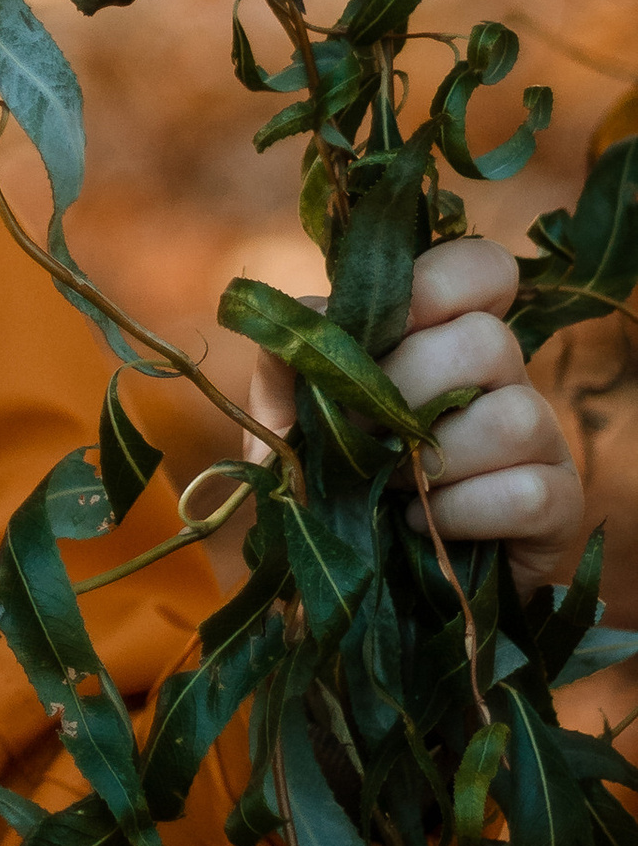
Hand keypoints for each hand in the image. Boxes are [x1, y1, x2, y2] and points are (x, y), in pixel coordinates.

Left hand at [243, 235, 585, 594]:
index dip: (434, 286)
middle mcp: (504, 376)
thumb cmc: (330, 480)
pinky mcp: (557, 506)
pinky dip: (463, 511)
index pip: (482, 267)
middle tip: (360, 432)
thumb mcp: (290, 419)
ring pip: (519, 416)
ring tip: (390, 485)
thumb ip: (289, 365)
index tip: (377, 326)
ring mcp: (540, 440)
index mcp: (445, 333)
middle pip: (491, 341)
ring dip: (437, 456)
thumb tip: (307, 315)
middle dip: (408, 388)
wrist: (355, 578)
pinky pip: (532, 493)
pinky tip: (418, 525)